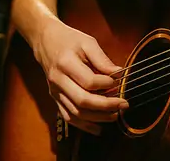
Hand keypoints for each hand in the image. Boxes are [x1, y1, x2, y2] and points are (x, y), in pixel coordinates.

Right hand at [32, 19, 128, 134]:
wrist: (45, 41)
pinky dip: (84, 125)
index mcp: (66, 63)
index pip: (88, 81)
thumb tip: (119, 74)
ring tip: (115, 115)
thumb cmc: (69, 40)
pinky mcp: (55, 98)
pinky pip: (68, 117)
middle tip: (124, 104)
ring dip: (97, 118)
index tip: (118, 81)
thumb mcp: (88, 42)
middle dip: (106, 106)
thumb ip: (102, 59)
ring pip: (76, 113)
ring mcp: (55, 92)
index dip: (106, 84)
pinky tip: (98, 128)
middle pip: (82, 101)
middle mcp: (58, 81)